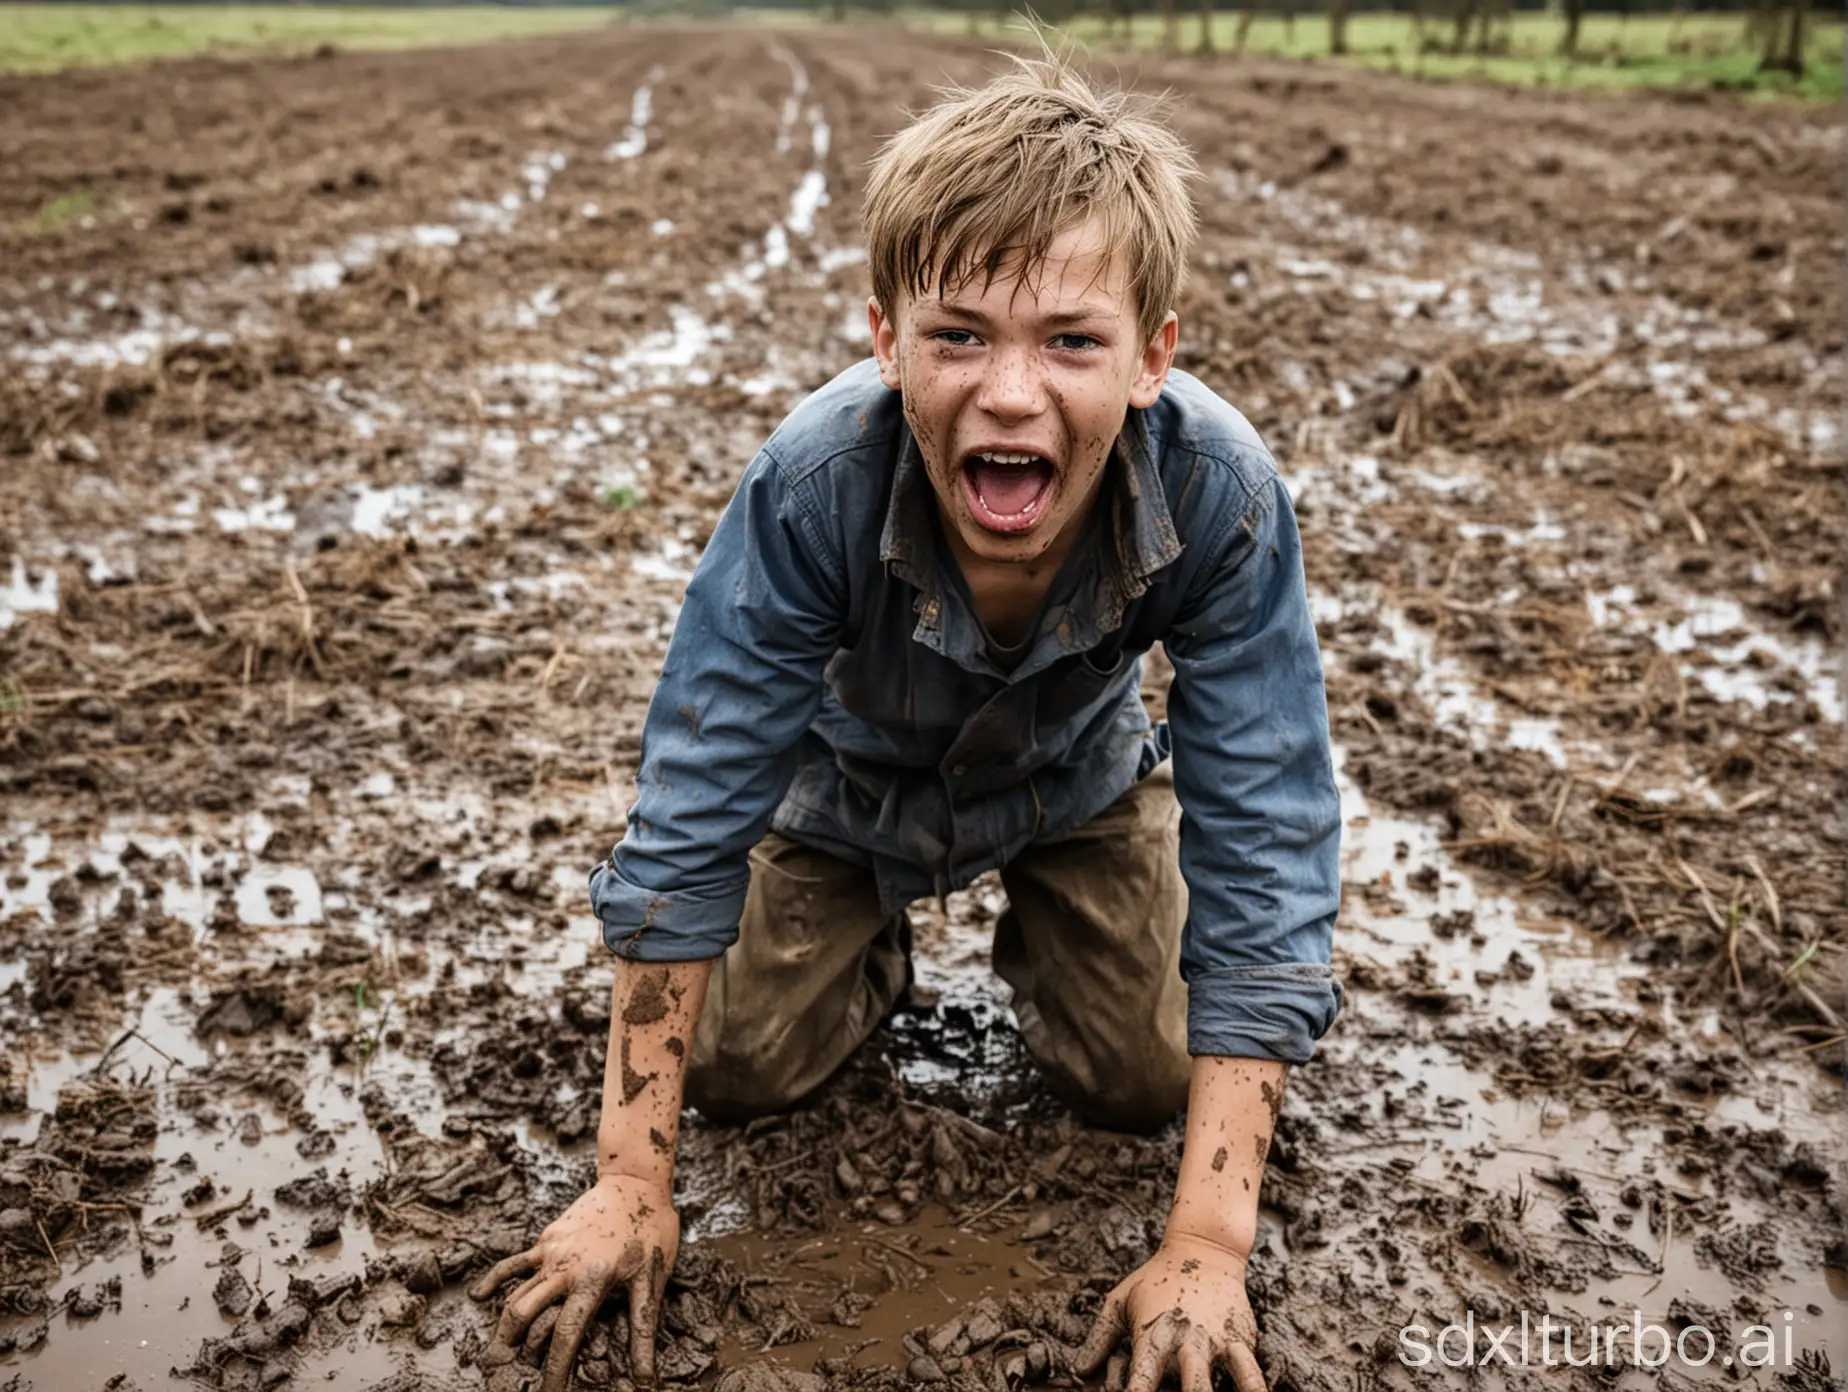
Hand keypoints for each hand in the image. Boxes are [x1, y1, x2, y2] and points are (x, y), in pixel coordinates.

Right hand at [468, 1173, 678, 1389]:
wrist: (635, 1181)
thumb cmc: (651, 1231)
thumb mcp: (652, 1279)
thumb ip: (644, 1329)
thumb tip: (645, 1377)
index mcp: (591, 1280)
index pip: (565, 1335)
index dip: (554, 1369)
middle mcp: (564, 1267)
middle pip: (524, 1315)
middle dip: (511, 1350)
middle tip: (505, 1377)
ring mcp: (550, 1252)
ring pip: (514, 1293)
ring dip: (502, 1326)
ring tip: (496, 1354)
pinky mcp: (545, 1240)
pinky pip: (513, 1263)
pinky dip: (494, 1281)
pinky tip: (480, 1297)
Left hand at [1074, 1232, 1264, 1391]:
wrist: (1203, 1249)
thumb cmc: (1155, 1279)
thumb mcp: (1120, 1301)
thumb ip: (1099, 1339)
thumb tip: (1079, 1371)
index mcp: (1153, 1338)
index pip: (1142, 1382)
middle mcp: (1185, 1343)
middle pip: (1189, 1390)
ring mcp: (1215, 1342)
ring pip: (1219, 1385)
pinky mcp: (1241, 1340)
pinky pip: (1252, 1374)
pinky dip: (1254, 1390)